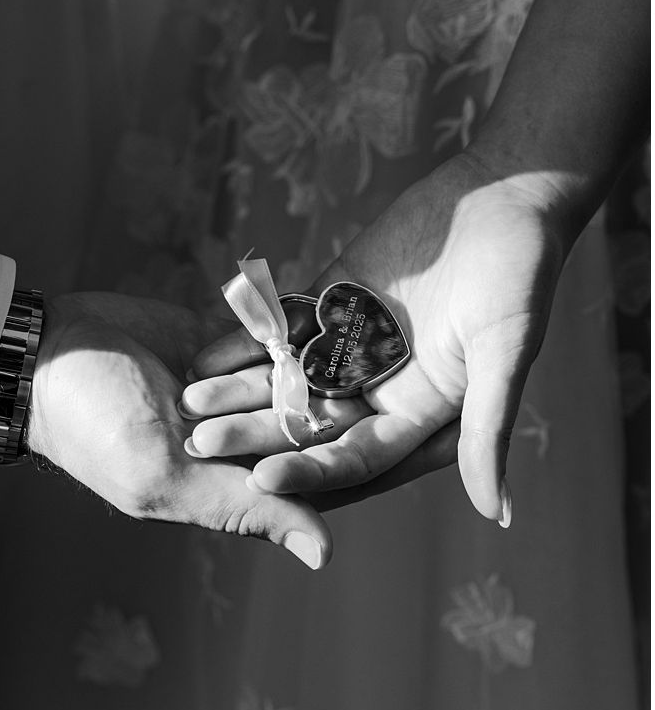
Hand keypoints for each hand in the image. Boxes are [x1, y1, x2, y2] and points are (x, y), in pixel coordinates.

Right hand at [28, 291, 334, 567]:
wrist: (44, 350)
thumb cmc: (93, 427)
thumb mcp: (162, 476)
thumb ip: (242, 508)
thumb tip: (324, 554)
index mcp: (232, 485)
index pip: (310, 479)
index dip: (319, 457)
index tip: (298, 435)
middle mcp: (240, 439)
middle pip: (308, 421)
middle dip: (281, 405)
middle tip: (216, 402)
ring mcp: (231, 387)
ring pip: (292, 373)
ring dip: (261, 368)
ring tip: (202, 378)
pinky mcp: (219, 341)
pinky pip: (265, 334)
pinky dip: (254, 332)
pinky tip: (219, 341)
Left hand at [181, 150, 567, 523]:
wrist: (504, 196)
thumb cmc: (520, 275)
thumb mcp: (507, 352)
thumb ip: (487, 428)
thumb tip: (496, 513)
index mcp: (424, 413)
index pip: (356, 456)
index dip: (310, 470)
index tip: (259, 479)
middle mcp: (384, 386)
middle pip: (310, 422)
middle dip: (257, 434)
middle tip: (199, 442)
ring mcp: (355, 342)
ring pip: (288, 377)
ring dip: (240, 389)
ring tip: (188, 400)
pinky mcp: (335, 298)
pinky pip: (284, 326)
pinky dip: (247, 338)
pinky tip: (204, 351)